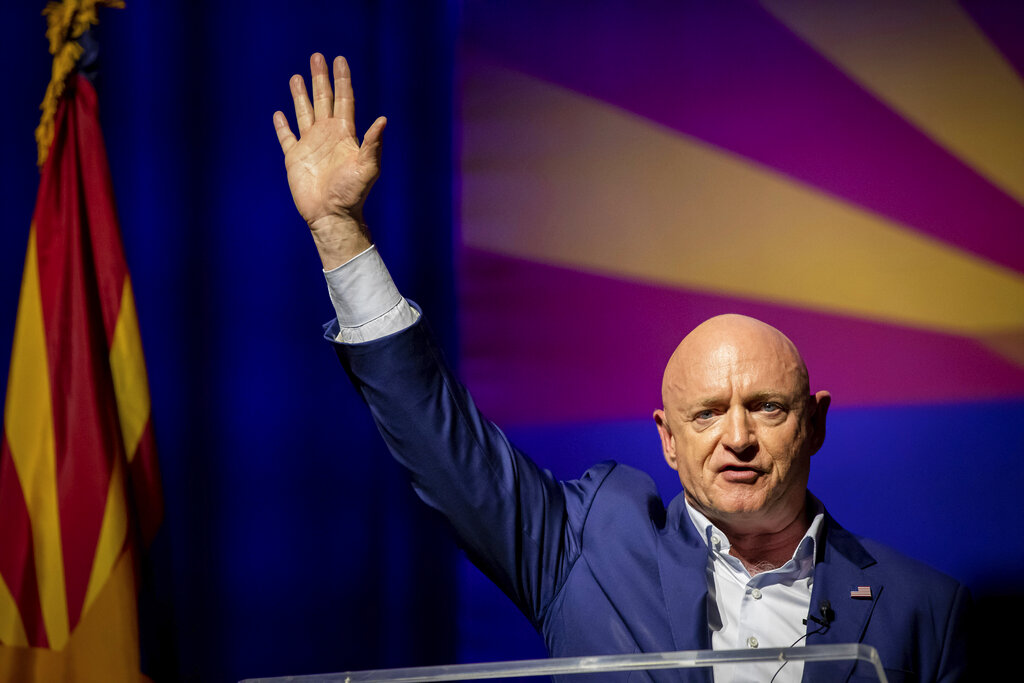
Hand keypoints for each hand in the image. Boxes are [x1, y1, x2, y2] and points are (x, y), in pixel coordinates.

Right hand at [274, 53, 386, 268]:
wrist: (331, 215)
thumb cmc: (352, 193)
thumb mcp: (367, 167)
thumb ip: (373, 144)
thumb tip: (383, 119)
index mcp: (345, 134)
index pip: (344, 100)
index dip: (342, 80)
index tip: (339, 60)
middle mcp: (327, 135)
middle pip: (323, 99)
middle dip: (320, 78)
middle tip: (317, 57)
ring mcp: (310, 145)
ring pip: (304, 112)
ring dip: (300, 95)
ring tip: (296, 76)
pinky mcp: (295, 158)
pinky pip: (287, 137)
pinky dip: (282, 126)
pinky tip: (279, 114)